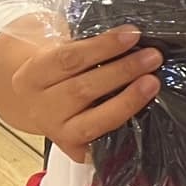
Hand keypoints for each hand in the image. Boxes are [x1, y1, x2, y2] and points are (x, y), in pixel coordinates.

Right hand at [0, 24, 162, 161]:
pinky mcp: (75, 151)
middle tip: (152, 57)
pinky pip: (103, 143)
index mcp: (34, 75)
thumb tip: (131, 37)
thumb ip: (87, 48)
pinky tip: (145, 113)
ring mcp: (58, 133)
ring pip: (93, 122)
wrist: (35, 105)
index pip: (69, 58)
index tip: (132, 34)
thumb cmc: (58, 74)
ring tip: (152, 82)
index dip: (103, 46)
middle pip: (82, 89)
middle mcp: (42, 107)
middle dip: (122, 72)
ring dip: (127, 101)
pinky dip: (124, 129)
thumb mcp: (59, 54)